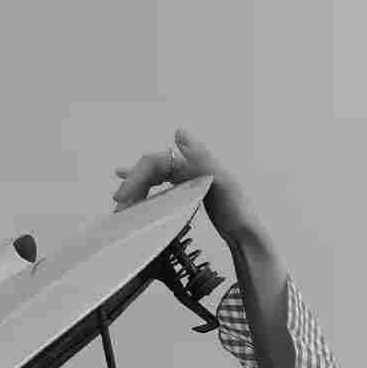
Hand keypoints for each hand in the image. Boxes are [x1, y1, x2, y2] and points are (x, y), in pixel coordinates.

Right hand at [112, 128, 252, 239]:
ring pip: (153, 179)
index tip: (122, 196)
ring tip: (119, 200)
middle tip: (117, 203)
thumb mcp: (224, 183)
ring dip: (135, 188)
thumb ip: (202, 159)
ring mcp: (188, 182)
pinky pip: (161, 190)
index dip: (136, 175)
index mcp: (194, 162)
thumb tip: (179, 132)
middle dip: (132, 184)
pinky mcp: (188, 197)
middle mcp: (189, 167)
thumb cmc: (239, 212)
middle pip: (151, 170)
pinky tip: (133, 197)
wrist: (249, 236)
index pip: (155, 162)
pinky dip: (146, 192)